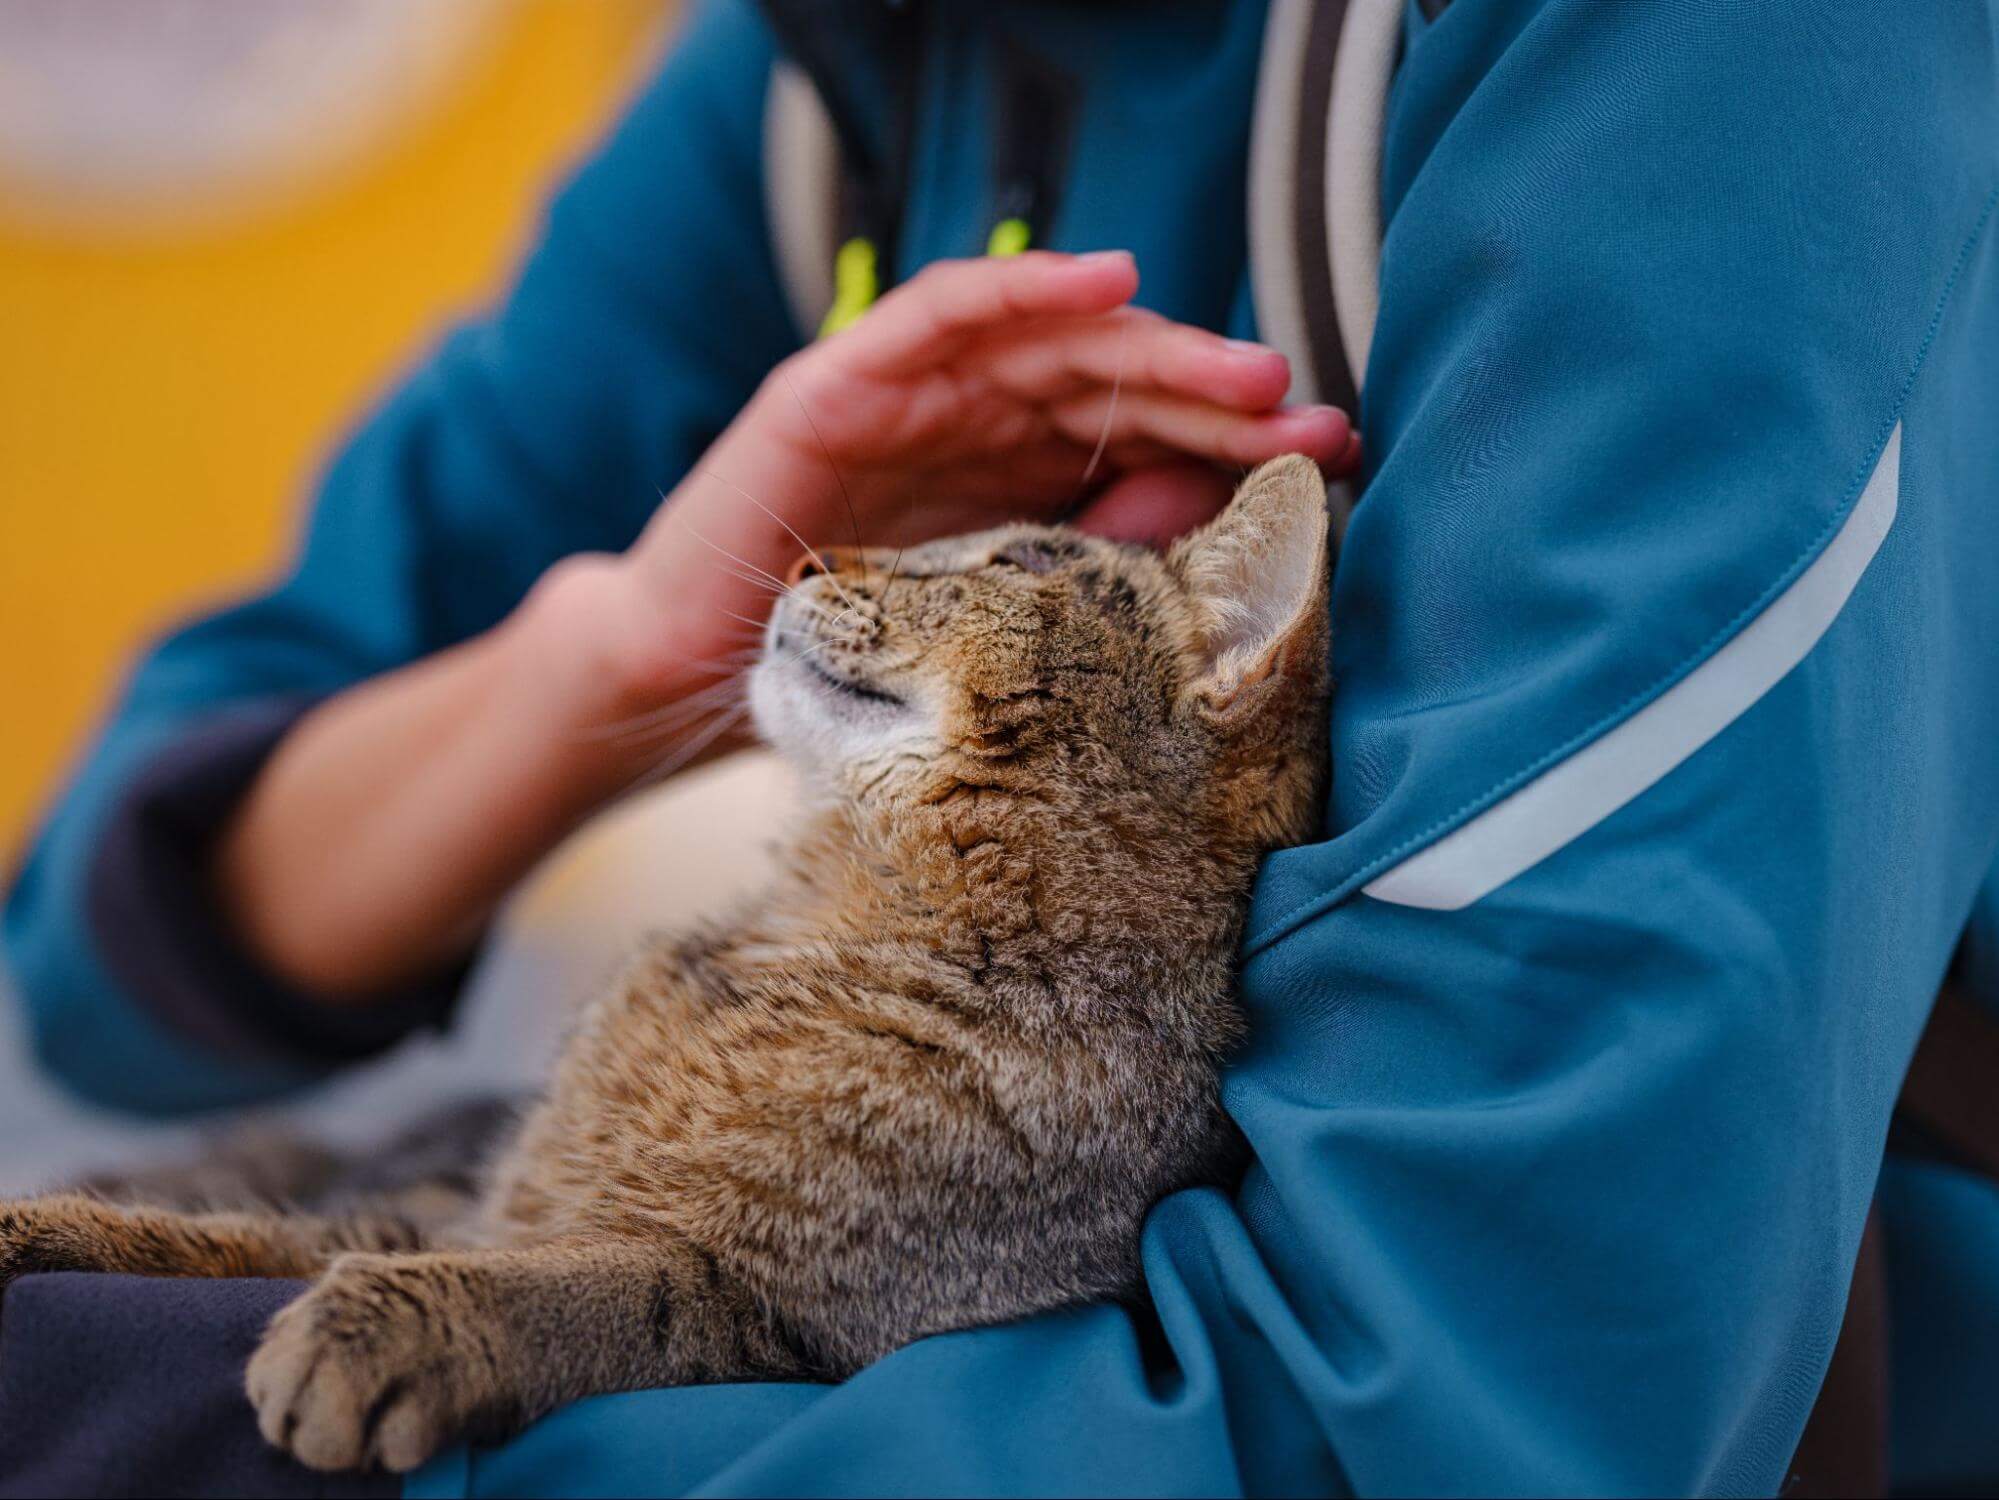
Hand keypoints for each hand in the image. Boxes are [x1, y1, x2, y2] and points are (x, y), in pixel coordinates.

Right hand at [594, 251, 1352, 703]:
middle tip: (1303, 411)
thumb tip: (1215, 500)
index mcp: (1014, 477)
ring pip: (1046, 345)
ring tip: (1239, 369)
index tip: (1326, 456)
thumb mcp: (999, 613)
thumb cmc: (844, 657)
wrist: (687, 680)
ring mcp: (908, 395)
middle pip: (1112, 384)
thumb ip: (1096, 551)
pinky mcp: (839, 383)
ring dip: (1149, 347)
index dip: (1232, 441)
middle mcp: (972, 423)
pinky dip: (1021, 291)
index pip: (1139, 438)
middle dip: (1211, 396)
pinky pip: (938, 314)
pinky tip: (1108, 283)